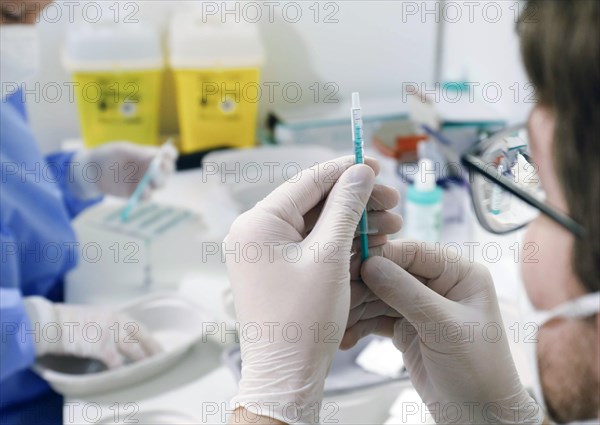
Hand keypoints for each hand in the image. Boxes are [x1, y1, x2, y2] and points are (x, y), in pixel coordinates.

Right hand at [24, 297, 161, 368]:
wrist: (52, 322)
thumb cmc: (69, 321)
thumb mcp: (95, 317)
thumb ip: (108, 325)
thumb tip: (116, 337)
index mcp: (116, 315)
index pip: (140, 328)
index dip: (150, 340)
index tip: (157, 348)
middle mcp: (117, 321)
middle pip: (142, 336)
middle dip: (153, 349)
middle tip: (162, 359)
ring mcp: (110, 333)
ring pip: (133, 349)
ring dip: (142, 360)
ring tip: (149, 370)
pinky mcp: (100, 346)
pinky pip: (116, 362)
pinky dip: (122, 370)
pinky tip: (126, 376)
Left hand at [70, 142, 176, 198]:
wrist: (91, 172)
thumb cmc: (108, 156)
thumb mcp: (122, 150)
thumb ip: (139, 154)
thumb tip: (155, 158)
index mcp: (151, 155)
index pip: (169, 155)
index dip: (170, 154)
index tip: (165, 154)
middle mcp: (152, 169)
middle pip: (168, 170)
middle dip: (166, 169)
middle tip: (158, 166)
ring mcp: (146, 182)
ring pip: (160, 184)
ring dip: (158, 182)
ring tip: (149, 180)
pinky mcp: (137, 194)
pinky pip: (147, 196)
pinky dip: (146, 194)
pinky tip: (142, 191)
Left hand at [224, 156, 400, 423]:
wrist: (286, 374)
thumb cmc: (303, 320)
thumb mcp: (330, 256)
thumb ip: (345, 208)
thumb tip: (360, 172)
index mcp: (258, 223)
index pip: (307, 181)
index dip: (345, 171)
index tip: (376, 166)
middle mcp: (255, 232)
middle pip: (313, 202)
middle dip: (356, 202)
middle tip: (392, 203)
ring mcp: (264, 252)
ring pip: (315, 225)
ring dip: (353, 224)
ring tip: (392, 228)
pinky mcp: (276, 269)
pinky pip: (311, 246)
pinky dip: (340, 244)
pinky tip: (372, 244)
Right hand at [343, 240, 543, 423]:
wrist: (479, 417)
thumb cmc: (478, 371)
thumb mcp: (443, 326)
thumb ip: (406, 293)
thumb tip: (370, 264)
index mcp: (459, 274)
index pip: (415, 252)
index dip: (383, 255)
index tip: (354, 264)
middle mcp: (439, 285)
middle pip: (392, 272)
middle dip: (364, 285)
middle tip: (338, 297)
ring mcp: (420, 307)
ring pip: (379, 295)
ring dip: (357, 308)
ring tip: (336, 322)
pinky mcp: (406, 328)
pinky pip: (376, 318)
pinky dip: (360, 326)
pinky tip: (346, 337)